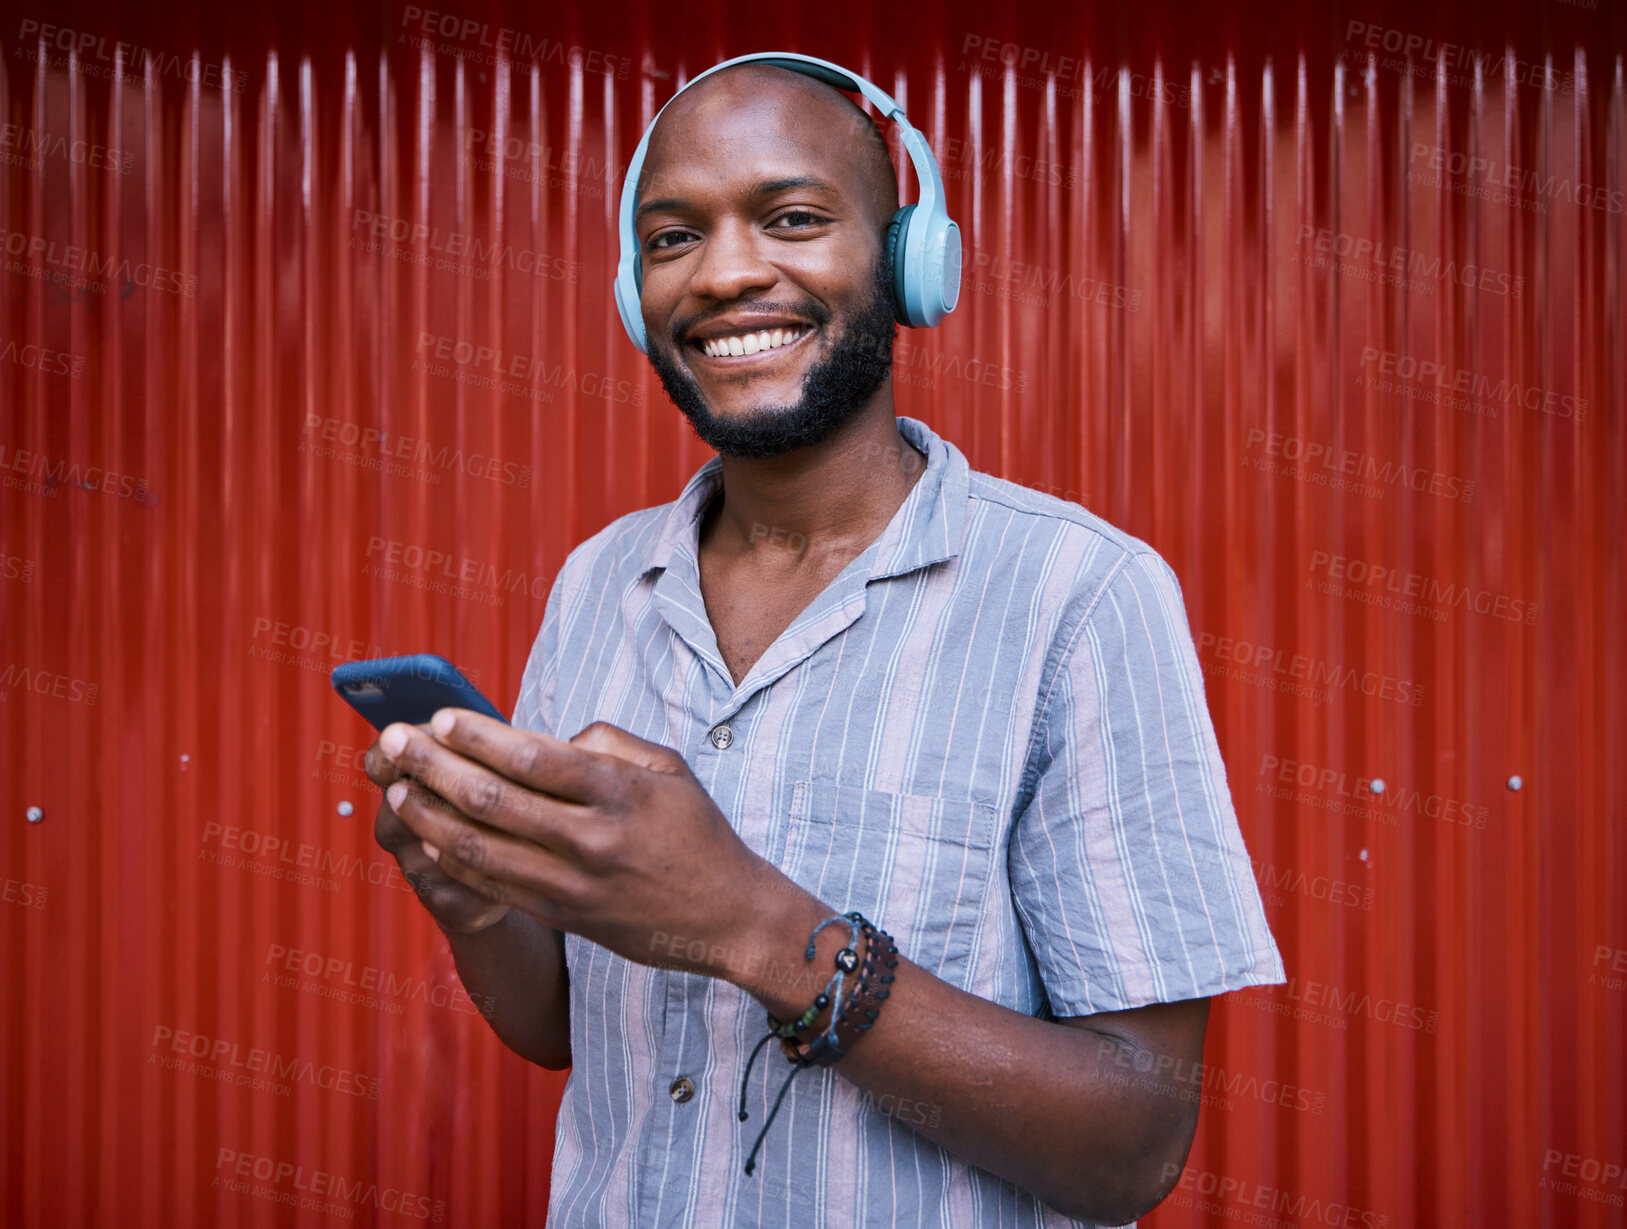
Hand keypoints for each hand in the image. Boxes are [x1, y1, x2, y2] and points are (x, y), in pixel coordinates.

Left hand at [373, 710, 806, 977]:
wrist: (726, 917)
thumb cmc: (697, 832)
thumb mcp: (668, 769)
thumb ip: (606, 743)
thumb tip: (546, 739)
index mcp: (620, 792)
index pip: (535, 759)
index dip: (480, 737)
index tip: (439, 717)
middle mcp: (592, 839)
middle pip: (494, 801)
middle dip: (434, 767)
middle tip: (394, 742)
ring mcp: (573, 884)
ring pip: (480, 849)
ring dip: (427, 816)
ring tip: (396, 787)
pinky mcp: (561, 915)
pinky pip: (491, 886)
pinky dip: (450, 860)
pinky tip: (424, 836)